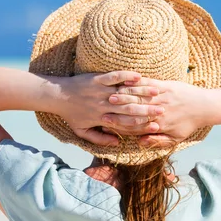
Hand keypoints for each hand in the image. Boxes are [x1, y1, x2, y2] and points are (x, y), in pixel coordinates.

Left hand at [50, 71, 164, 145]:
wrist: (56, 96)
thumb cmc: (70, 115)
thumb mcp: (82, 132)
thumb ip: (100, 140)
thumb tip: (116, 144)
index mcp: (102, 119)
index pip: (126, 123)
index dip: (142, 124)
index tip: (157, 125)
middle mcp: (104, 106)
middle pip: (129, 108)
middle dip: (147, 109)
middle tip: (163, 110)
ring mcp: (101, 91)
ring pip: (124, 93)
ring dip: (141, 92)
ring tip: (157, 93)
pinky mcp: (97, 79)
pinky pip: (114, 77)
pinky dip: (126, 76)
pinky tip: (138, 75)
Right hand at [103, 78, 210, 146]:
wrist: (204, 107)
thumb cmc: (188, 124)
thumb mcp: (175, 138)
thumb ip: (157, 142)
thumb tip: (140, 142)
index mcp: (158, 125)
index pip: (134, 125)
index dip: (118, 124)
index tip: (105, 122)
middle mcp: (157, 111)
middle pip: (133, 110)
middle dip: (116, 109)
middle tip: (101, 107)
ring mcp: (161, 97)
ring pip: (139, 96)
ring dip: (123, 95)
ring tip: (109, 94)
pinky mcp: (165, 85)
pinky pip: (148, 83)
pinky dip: (136, 82)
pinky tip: (125, 81)